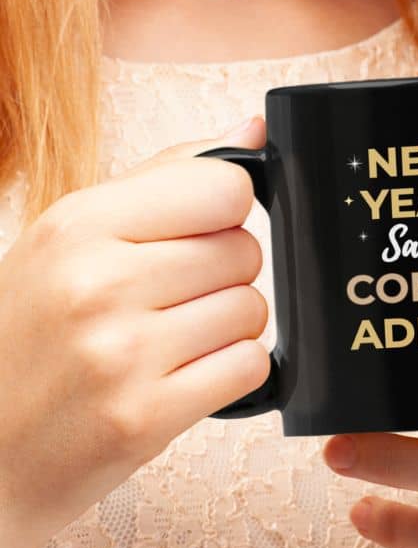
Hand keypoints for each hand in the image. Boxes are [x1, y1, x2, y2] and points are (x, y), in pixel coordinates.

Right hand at [0, 115, 269, 547]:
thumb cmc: (33, 333)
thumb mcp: (70, 238)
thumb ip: (166, 177)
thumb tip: (254, 129)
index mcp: (78, 224)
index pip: (224, 187)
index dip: (225, 209)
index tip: (199, 230)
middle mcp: (98, 284)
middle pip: (244, 250)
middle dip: (224, 273)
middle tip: (174, 296)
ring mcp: (122, 355)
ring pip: (252, 310)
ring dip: (229, 326)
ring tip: (173, 339)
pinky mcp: (147, 418)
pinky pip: (249, 367)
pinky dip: (231, 372)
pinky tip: (185, 374)